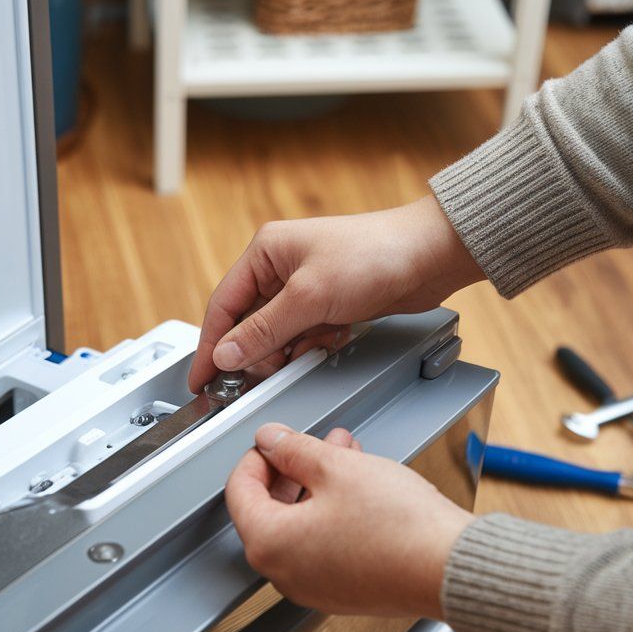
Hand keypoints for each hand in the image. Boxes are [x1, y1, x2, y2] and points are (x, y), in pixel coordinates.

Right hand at [188, 196, 483, 391]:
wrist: (429, 256)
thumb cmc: (374, 254)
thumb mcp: (310, 296)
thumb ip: (264, 329)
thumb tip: (228, 353)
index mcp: (266, 252)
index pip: (223, 305)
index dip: (211, 345)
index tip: (203, 379)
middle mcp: (281, 268)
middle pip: (249, 324)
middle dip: (258, 352)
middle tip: (262, 375)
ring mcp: (306, 287)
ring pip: (278, 335)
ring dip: (290, 351)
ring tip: (307, 351)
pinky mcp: (329, 304)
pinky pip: (306, 336)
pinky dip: (314, 347)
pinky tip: (330, 341)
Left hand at [225, 423, 473, 618]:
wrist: (449, 568)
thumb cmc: (399, 527)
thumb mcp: (337, 468)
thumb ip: (294, 449)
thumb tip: (271, 440)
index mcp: (270, 544)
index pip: (239, 491)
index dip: (256, 456)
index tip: (272, 440)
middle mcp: (285, 574)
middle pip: (268, 510)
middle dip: (292, 468)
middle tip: (312, 444)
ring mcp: (314, 588)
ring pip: (300, 526)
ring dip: (316, 487)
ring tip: (345, 457)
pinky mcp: (344, 592)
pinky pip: (323, 546)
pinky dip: (332, 514)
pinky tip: (359, 489)